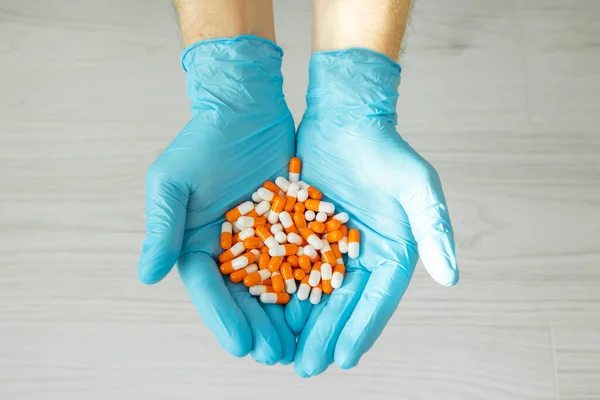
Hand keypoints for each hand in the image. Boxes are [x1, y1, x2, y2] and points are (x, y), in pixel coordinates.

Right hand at [138, 37, 295, 364]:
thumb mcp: (173, 181)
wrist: (246, 108)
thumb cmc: (203, 141)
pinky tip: (325, 305)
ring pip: (276, 284)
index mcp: (198, 243)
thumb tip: (147, 277)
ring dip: (286, 316)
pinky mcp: (294, 225)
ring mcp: (264, 239)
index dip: (223, 319)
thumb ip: (162, 227)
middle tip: (277, 356)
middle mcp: (231, 248)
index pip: (209, 288)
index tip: (242, 347)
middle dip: (259, 326)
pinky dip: (311, 283)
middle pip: (244, 296)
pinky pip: (303, 258)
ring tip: (301, 345)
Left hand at [285, 49, 458, 376]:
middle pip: (341, 303)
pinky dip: (278, 288)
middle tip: (305, 368)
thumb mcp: (415, 185)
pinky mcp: (300, 231)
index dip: (361, 330)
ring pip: (312, 291)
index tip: (344, 360)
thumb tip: (451, 278)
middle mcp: (360, 256)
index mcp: (392, 252)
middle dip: (325, 336)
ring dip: (300, 321)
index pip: (377, 299)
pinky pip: (289, 265)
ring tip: (282, 350)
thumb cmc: (385, 150)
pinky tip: (264, 309)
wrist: (345, 119)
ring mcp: (328, 246)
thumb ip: (433, 228)